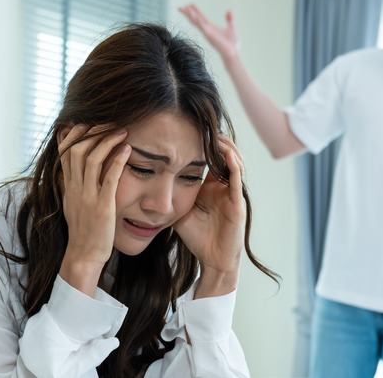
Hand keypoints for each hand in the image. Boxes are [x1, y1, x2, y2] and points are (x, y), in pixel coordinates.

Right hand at [58, 124, 131, 295]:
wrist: (84, 255)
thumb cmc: (84, 229)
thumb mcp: (73, 203)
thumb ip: (73, 184)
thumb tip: (72, 167)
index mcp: (68, 186)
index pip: (65, 151)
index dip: (75, 132)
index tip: (88, 119)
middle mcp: (75, 188)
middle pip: (76, 150)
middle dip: (92, 131)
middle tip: (109, 120)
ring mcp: (87, 197)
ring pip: (91, 160)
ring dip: (106, 141)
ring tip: (122, 129)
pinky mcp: (102, 206)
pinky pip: (109, 179)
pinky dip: (118, 161)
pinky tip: (128, 149)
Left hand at [173, 135, 245, 293]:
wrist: (212, 260)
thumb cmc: (196, 236)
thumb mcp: (178, 208)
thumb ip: (168, 193)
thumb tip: (144, 179)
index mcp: (211, 185)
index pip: (208, 156)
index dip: (201, 141)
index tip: (187, 125)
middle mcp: (224, 185)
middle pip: (223, 153)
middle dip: (215, 138)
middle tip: (203, 122)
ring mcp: (232, 192)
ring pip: (234, 161)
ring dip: (226, 147)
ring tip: (215, 133)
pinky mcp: (238, 203)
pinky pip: (237, 180)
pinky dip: (233, 166)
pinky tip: (226, 154)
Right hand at [179, 4, 239, 62]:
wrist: (233, 53)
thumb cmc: (232, 43)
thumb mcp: (232, 28)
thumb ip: (229, 19)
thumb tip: (229, 10)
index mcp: (211, 27)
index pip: (201, 17)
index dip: (195, 10)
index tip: (190, 4)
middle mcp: (207, 30)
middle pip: (194, 19)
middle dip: (187, 13)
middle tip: (179, 7)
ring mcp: (207, 33)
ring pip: (196, 23)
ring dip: (190, 15)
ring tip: (184, 9)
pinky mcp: (210, 36)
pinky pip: (203, 28)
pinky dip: (199, 22)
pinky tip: (195, 16)